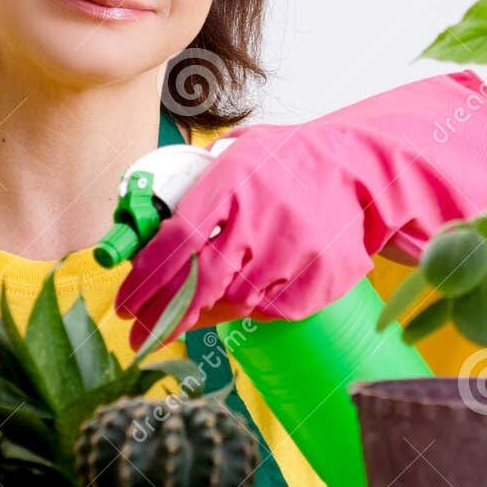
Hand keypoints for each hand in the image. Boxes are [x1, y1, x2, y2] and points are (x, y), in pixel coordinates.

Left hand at [115, 71, 486, 348]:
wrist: (362, 170)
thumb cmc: (288, 165)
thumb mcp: (239, 154)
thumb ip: (196, 186)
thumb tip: (143, 221)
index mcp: (232, 183)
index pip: (175, 241)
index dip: (145, 279)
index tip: (125, 304)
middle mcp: (262, 216)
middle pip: (199, 280)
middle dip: (163, 314)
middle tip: (140, 332)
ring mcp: (295, 248)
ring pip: (236, 299)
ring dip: (211, 308)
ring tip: (199, 305)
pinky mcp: (324, 274)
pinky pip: (275, 309)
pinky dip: (257, 308)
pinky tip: (252, 296)